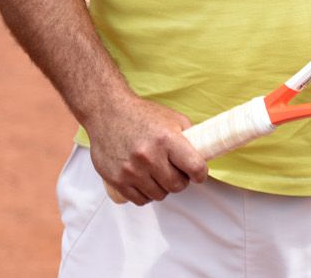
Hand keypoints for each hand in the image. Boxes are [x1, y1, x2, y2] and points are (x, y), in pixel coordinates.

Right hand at [86, 94, 207, 205]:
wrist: (107, 111)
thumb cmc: (141, 115)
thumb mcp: (171, 118)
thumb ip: (189, 136)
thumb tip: (203, 154)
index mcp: (166, 138)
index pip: (195, 167)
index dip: (200, 174)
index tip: (198, 174)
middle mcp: (149, 155)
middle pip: (177, 185)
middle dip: (180, 181)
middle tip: (175, 172)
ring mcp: (132, 169)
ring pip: (159, 195)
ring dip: (162, 187)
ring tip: (157, 173)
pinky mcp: (117, 179)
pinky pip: (140, 200)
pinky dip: (146, 193)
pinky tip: (145, 181)